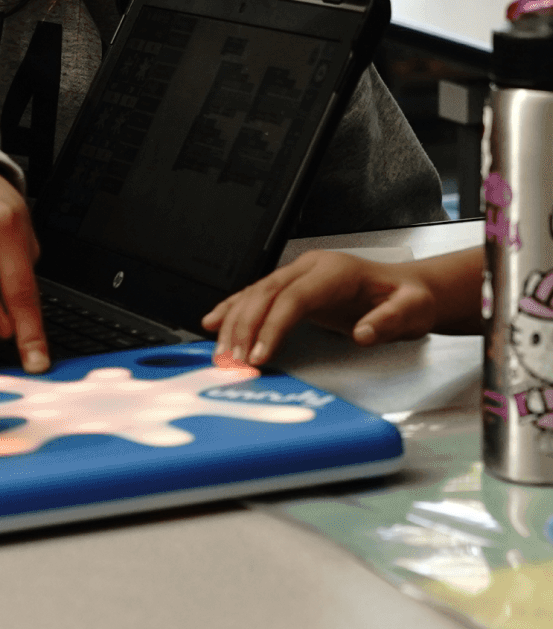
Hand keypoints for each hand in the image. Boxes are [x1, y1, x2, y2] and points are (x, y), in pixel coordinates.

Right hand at [201, 250, 439, 366]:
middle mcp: (309, 269)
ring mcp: (298, 276)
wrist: (409, 289)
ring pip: (253, 294)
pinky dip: (232, 309)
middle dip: (243, 327)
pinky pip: (254, 296)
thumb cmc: (410, 299)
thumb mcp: (413, 310)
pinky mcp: (291, 288)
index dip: (271, 325)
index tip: (260, 353)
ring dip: (232, 323)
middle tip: (232, 359)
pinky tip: (214, 321)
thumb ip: (390, 321)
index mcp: (334, 271)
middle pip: (264, 294)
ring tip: (221, 352)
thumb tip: (362, 333)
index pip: (292, 297)